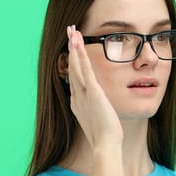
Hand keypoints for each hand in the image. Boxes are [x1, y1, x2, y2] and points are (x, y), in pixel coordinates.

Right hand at [67, 25, 123, 148]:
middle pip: (72, 67)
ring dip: (74, 47)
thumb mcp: (99, 119)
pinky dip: (81, 55)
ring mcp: (83, 93)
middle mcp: (77, 95)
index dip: (73, 62)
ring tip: (72, 31)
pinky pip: (85, 70)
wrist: (105, 144)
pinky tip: (79, 43)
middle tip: (69, 33)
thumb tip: (100, 108)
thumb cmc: (105, 136)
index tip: (73, 49)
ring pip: (76, 65)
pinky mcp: (92, 92)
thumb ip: (97, 110)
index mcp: (78, 102)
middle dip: (71, 49)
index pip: (75, 77)